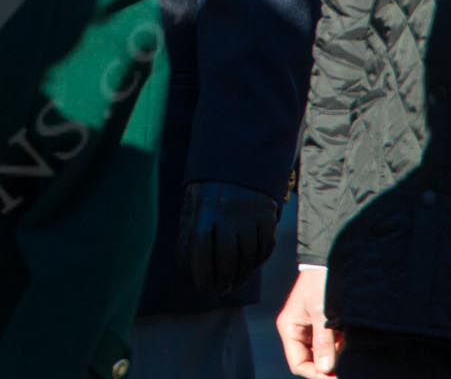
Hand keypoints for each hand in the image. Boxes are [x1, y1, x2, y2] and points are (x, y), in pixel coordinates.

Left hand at [180, 180, 279, 294]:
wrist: (238, 160)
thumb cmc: (208, 190)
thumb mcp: (192, 204)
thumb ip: (187, 232)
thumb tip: (183, 265)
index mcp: (203, 210)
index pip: (201, 249)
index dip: (202, 272)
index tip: (202, 287)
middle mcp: (226, 213)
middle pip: (227, 256)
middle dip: (224, 279)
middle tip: (221, 290)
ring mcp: (249, 214)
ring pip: (248, 255)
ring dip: (242, 275)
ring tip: (234, 284)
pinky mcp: (267, 214)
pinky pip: (266, 246)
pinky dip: (259, 261)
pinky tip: (251, 268)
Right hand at [276, 269, 341, 376]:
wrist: (332, 261)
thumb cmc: (321, 282)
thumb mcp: (322, 313)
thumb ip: (323, 342)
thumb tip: (325, 370)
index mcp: (290, 328)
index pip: (298, 363)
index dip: (316, 374)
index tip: (335, 377)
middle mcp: (299, 332)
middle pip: (311, 362)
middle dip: (328, 367)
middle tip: (346, 369)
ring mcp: (313, 330)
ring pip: (324, 355)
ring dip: (337, 357)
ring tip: (349, 350)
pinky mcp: (326, 326)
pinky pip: (333, 346)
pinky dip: (342, 348)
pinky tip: (350, 341)